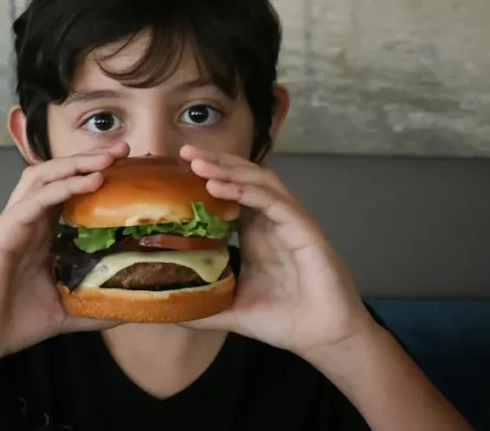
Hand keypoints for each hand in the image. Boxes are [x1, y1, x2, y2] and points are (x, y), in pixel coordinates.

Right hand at [0, 143, 129, 367]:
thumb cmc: (14, 324)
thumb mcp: (68, 311)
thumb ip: (97, 304)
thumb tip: (133, 307)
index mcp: (38, 233)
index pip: (67, 191)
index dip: (94, 175)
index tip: (127, 168)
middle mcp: (24, 220)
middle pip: (55, 175)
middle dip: (88, 159)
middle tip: (123, 150)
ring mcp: (10, 223)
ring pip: (42, 178)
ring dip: (75, 164)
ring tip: (107, 159)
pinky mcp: (0, 233)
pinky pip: (33, 202)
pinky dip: (62, 188)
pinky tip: (88, 182)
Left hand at [178, 145, 375, 359]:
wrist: (323, 337)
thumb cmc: (283, 321)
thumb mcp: (231, 311)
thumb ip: (202, 309)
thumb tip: (166, 313)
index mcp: (254, 233)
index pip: (229, 193)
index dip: (207, 177)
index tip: (176, 169)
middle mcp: (270, 221)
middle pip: (243, 177)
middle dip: (215, 162)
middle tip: (183, 152)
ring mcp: (289, 222)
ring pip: (259, 182)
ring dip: (230, 171)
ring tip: (198, 165)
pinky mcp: (304, 229)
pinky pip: (275, 201)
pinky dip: (248, 191)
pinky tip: (222, 188)